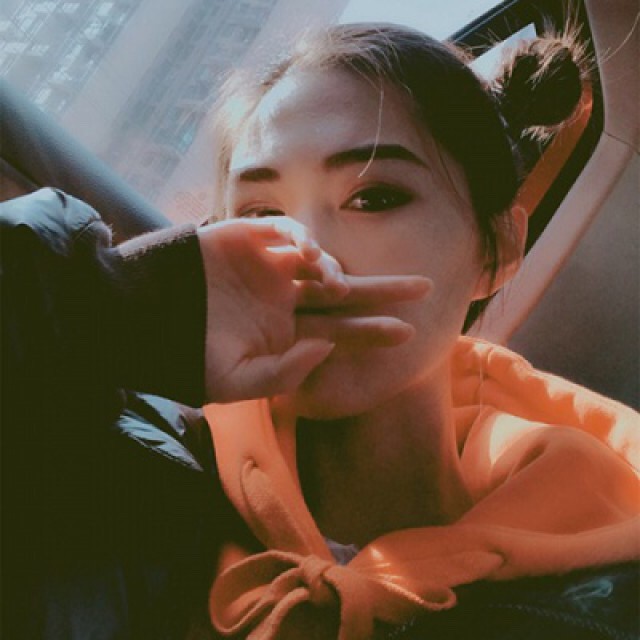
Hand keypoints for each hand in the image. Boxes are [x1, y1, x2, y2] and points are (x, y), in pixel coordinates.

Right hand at [198, 217, 430, 402]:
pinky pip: (286, 232)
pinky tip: (310, 256)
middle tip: (425, 288)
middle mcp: (283, 299)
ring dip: (334, 270)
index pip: (338, 330)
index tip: (408, 332)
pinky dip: (304, 240)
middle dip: (383, 290)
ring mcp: (268, 267)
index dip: (372, 330)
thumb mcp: (236, 382)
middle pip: (344, 293)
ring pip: (318, 262)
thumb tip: (326, 345)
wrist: (143, 317)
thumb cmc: (188, 354)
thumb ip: (284, 372)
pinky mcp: (248, 238)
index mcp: (284, 333)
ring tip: (332, 286)